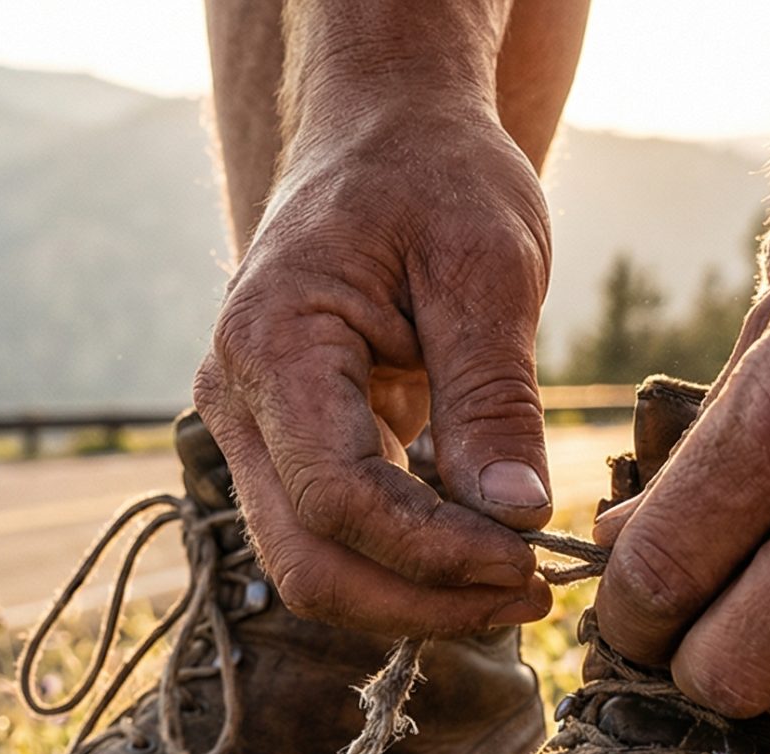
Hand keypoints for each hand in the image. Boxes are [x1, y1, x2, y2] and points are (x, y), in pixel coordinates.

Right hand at [198, 108, 556, 637]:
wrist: (383, 136)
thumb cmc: (434, 176)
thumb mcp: (489, 266)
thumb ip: (494, 395)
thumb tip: (519, 514)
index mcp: (271, 343)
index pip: (335, 496)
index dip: (430, 551)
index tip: (529, 559)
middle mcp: (236, 400)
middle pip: (307, 562)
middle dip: (421, 601)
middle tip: (533, 596)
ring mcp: (250, 432)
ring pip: (312, 568)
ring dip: (413, 599)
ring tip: (517, 585)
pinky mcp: (283, 450)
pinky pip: (331, 538)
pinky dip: (406, 566)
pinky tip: (484, 554)